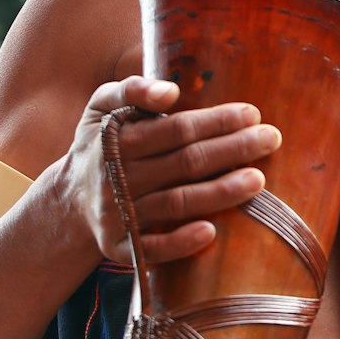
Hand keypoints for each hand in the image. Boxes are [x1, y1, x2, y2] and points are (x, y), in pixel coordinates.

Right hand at [64, 76, 281, 264]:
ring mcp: (117, 214)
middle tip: (272, 139)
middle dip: (231, 150)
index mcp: (115, 139)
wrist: (68, 199)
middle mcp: (115, 177)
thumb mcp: (101, 106)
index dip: (215, 122)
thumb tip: (170, 91)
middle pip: (183, 163)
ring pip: (175, 203)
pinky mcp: (118, 247)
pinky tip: (211, 232)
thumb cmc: (100, 143)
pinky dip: (179, 242)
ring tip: (258, 180)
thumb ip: (131, 89)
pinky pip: (150, 248)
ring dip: (218, 193)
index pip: (175, 129)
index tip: (252, 114)